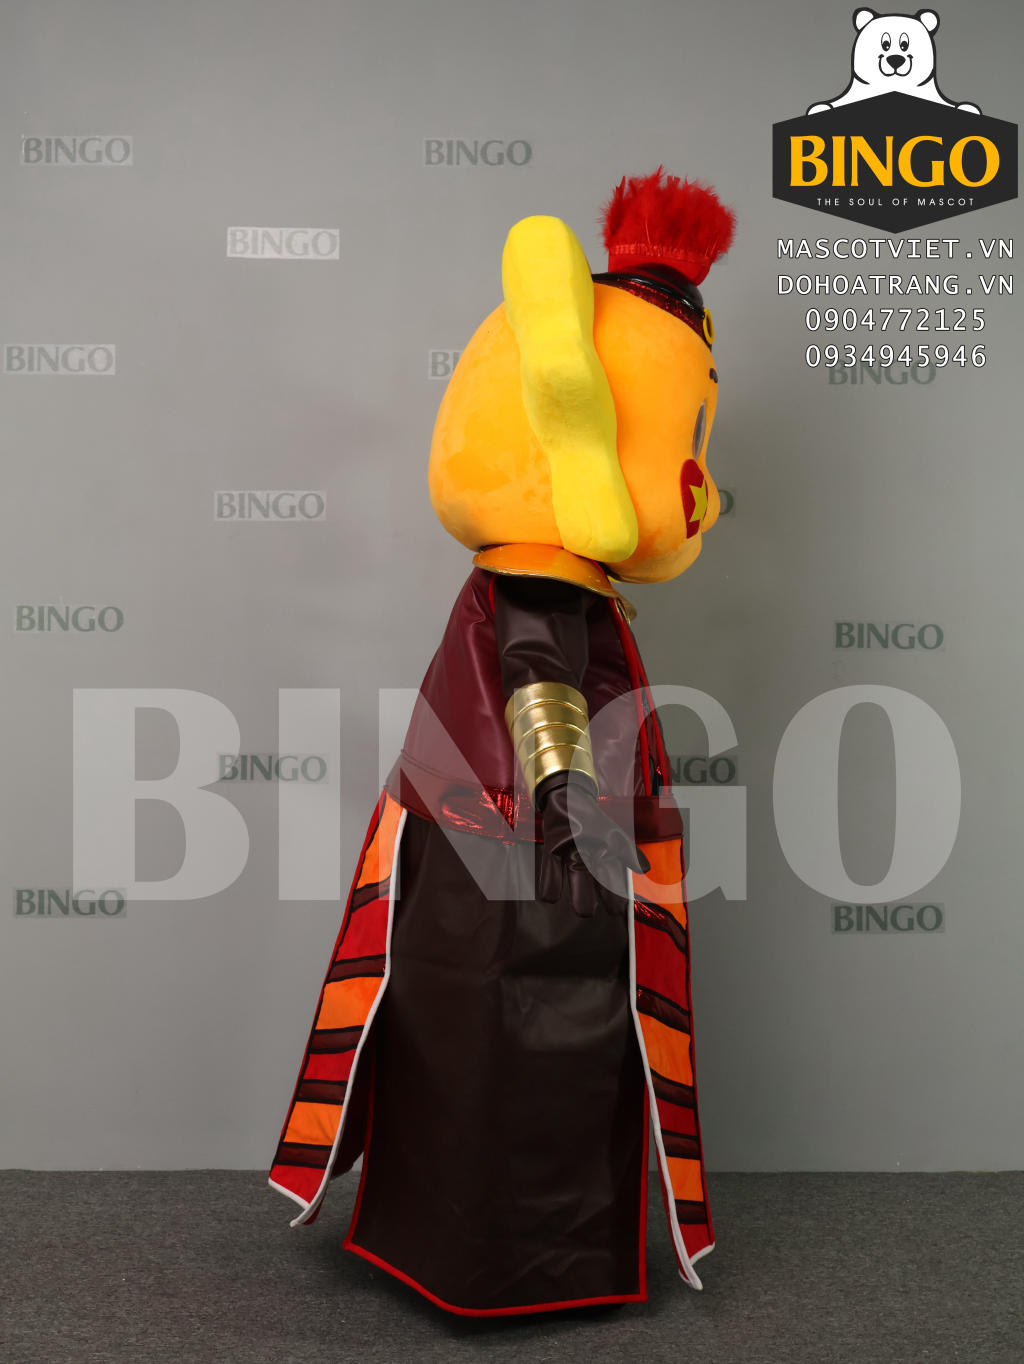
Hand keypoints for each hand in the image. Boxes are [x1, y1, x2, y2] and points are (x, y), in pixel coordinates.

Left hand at [535, 772, 649, 916]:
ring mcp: (568, 855)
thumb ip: (627, 852)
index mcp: (602, 855)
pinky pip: (551, 868)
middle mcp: (586, 859)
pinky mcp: (552, 850)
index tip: (618, 911)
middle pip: (589, 881)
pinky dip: (550, 881)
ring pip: (572, 876)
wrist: (567, 796)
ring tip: (577, 911)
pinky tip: (548, 897)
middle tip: (588, 914)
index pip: (610, 879)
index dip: (614, 895)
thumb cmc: (591, 816)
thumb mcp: (612, 833)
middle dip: (589, 897)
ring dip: (574, 892)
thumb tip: (644, 869)